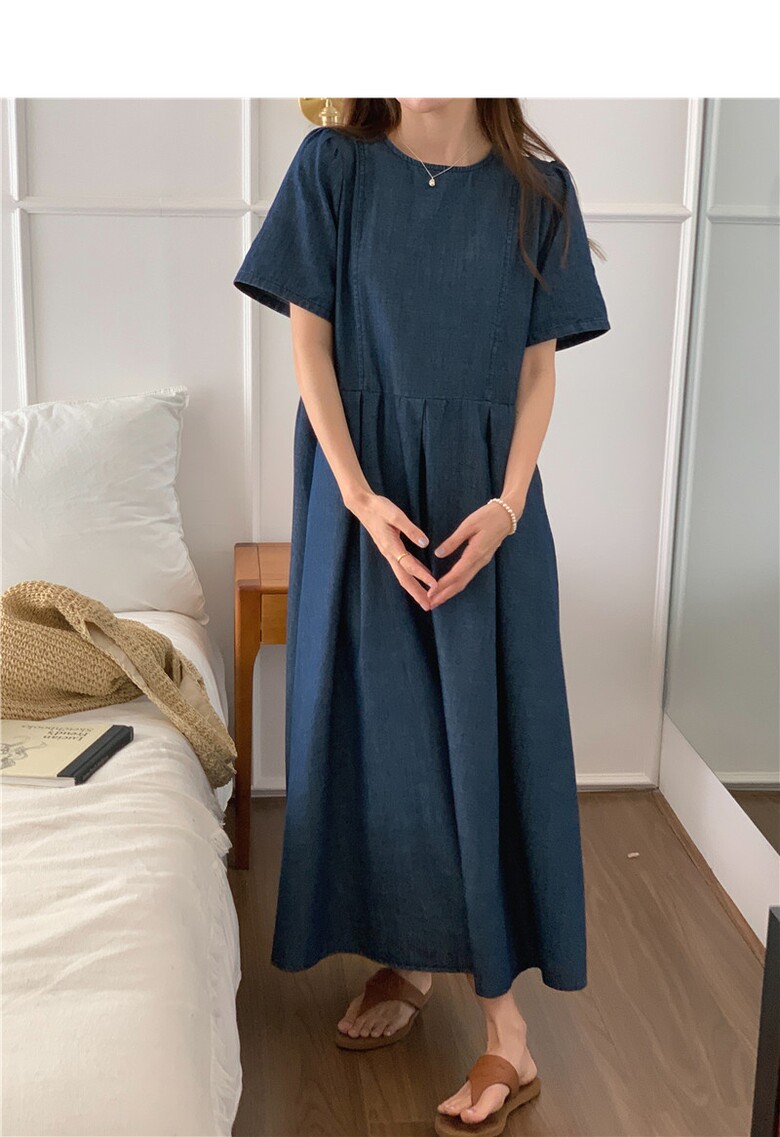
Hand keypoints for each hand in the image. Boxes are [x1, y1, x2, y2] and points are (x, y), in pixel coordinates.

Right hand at [347, 489, 436, 610]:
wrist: (362, 506)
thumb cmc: (379, 508)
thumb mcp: (395, 515)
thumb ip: (410, 529)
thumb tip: (425, 543)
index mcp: (391, 546)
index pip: (409, 565)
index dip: (422, 575)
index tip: (435, 585)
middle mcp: (389, 554)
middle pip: (404, 578)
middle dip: (416, 593)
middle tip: (428, 606)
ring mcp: (388, 554)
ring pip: (402, 575)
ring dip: (413, 588)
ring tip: (425, 599)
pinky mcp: (389, 551)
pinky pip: (401, 568)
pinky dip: (411, 577)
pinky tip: (420, 579)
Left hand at [428, 499, 519, 608]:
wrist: (507, 516)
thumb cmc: (487, 517)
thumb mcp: (468, 525)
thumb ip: (453, 541)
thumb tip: (438, 554)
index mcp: (475, 553)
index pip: (457, 574)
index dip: (443, 585)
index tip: (430, 593)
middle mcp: (479, 562)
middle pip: (461, 583)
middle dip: (445, 595)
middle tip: (430, 604)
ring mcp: (482, 562)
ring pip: (465, 581)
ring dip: (450, 592)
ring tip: (437, 600)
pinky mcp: (482, 560)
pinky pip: (468, 577)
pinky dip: (457, 585)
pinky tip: (449, 588)